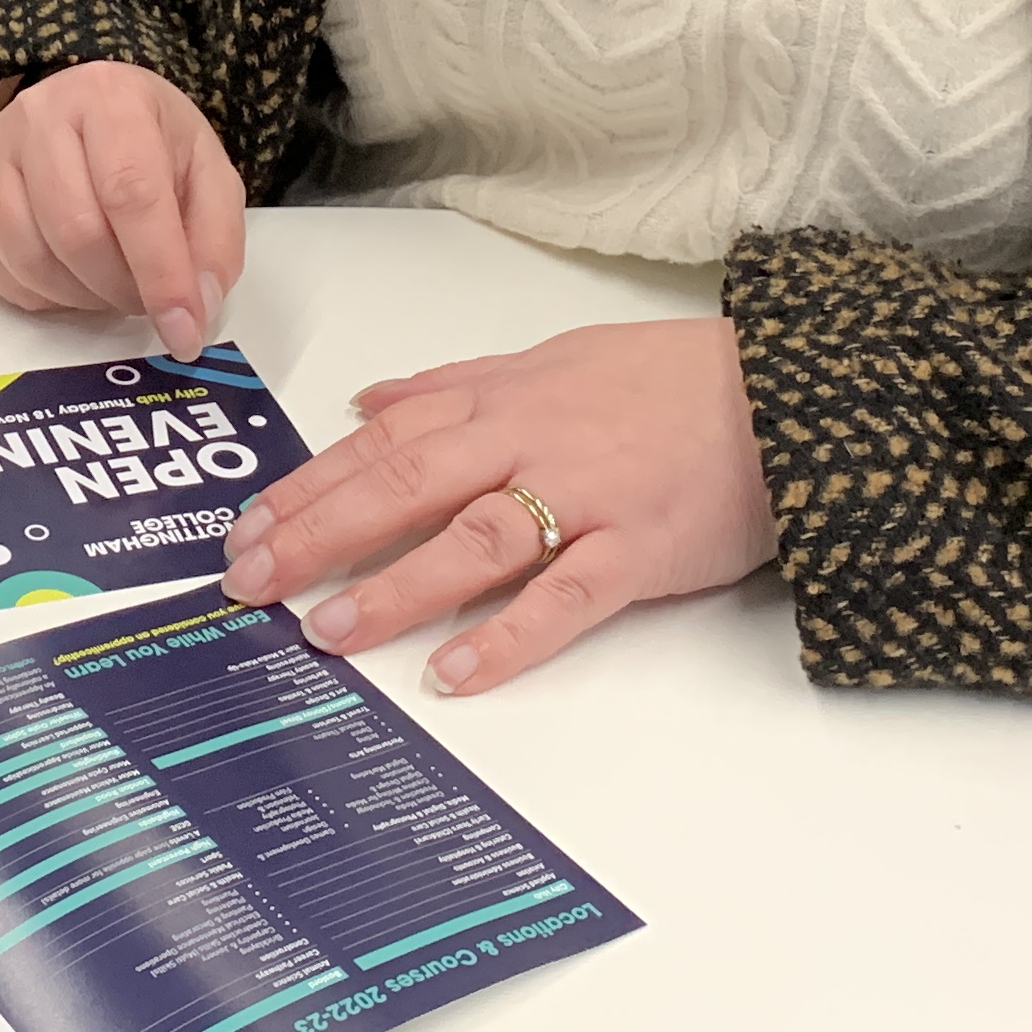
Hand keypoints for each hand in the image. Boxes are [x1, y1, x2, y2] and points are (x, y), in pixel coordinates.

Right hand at [0, 62, 246, 360]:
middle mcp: (41, 115)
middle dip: (120, 288)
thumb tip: (197, 310)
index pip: (132, 194)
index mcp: (112, 99)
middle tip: (146, 301)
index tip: (183, 332)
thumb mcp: (207, 175)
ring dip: (80, 297)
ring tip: (110, 287)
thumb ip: (215, 240)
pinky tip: (71, 281)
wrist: (90, 114)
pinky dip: (41, 298)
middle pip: (76, 231)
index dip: (160, 273)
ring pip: (30, 257)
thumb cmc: (153, 145)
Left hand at [221, 321, 775, 693]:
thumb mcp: (548, 360)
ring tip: (329, 630)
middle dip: (318, 535)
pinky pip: (564, 599)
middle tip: (252, 581)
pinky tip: (454, 671)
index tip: (246, 527)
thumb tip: (369, 401)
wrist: (785, 393)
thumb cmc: (667, 381)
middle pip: (404, 485)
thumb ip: (452, 384)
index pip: (382, 442)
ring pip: (471, 540)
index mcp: (501, 398)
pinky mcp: (639, 550)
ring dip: (394, 587)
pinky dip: (507, 636)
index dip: (308, 486)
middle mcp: (529, 441)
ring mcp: (585, 496)